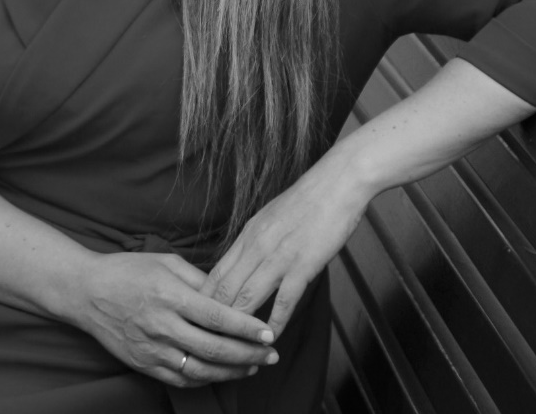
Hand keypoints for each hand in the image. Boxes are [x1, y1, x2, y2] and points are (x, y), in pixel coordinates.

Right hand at [76, 251, 278, 387]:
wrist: (87, 292)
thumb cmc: (129, 271)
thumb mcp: (166, 263)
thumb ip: (199, 280)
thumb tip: (230, 294)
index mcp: (170, 296)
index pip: (217, 317)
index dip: (246, 328)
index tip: (268, 333)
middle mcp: (162, 325)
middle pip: (213, 348)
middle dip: (248, 354)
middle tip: (271, 354)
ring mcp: (152, 349)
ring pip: (200, 370)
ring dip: (232, 372)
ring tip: (253, 367)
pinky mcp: (143, 364)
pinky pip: (180, 380)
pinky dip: (205, 380)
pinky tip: (222, 373)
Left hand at [200, 155, 369, 338]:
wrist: (336, 183)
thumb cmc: (307, 200)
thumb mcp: (270, 217)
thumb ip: (255, 241)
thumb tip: (243, 264)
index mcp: (248, 234)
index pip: (216, 273)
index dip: (204, 301)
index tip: (198, 321)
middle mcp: (257, 246)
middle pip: (225, 290)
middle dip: (214, 320)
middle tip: (208, 344)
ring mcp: (278, 256)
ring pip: (247, 298)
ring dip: (239, 328)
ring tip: (233, 351)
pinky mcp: (302, 265)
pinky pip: (283, 302)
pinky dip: (273, 325)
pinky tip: (269, 341)